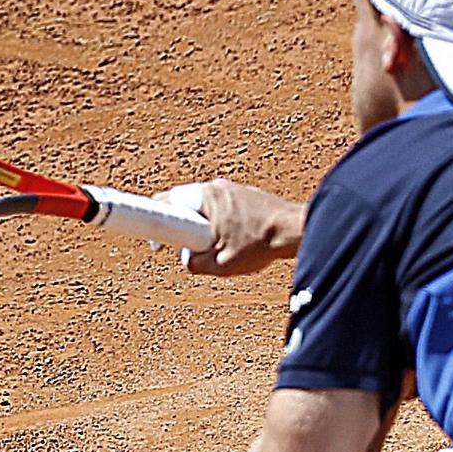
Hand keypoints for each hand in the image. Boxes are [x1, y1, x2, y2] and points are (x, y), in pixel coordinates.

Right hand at [168, 178, 306, 275]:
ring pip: (206, 208)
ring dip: (204, 227)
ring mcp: (234, 189)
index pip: (166, 202)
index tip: (157, 241)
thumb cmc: (262, 244)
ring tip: (220, 248)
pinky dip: (222, 225)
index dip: (155, 221)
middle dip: (182, 226)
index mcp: (205, 196)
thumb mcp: (220, 264)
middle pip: (185, 205)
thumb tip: (186, 259)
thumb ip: (194, 263)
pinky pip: (224, 209)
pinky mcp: (247, 196)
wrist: (297, 232)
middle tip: (187, 248)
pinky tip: (237, 242)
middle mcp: (218, 186)